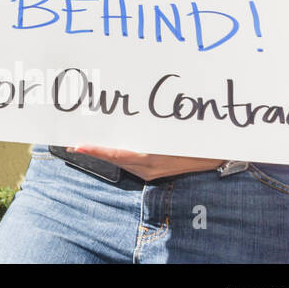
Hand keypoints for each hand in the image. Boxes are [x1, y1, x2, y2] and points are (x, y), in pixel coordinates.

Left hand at [70, 145, 223, 180]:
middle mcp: (146, 168)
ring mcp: (148, 172)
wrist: (216, 160)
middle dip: (93, 150)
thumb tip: (129, 115)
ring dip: (103, 152)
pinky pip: (128, 162)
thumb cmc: (196, 143)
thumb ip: (150, 130)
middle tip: (72, 142)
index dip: (97, 150)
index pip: (117, 155)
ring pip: (119, 161)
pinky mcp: (150, 172)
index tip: (78, 145)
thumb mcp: (174, 134)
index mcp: (150, 158)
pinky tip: (108, 146)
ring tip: (84, 142)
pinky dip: (116, 154)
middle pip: (113, 158)